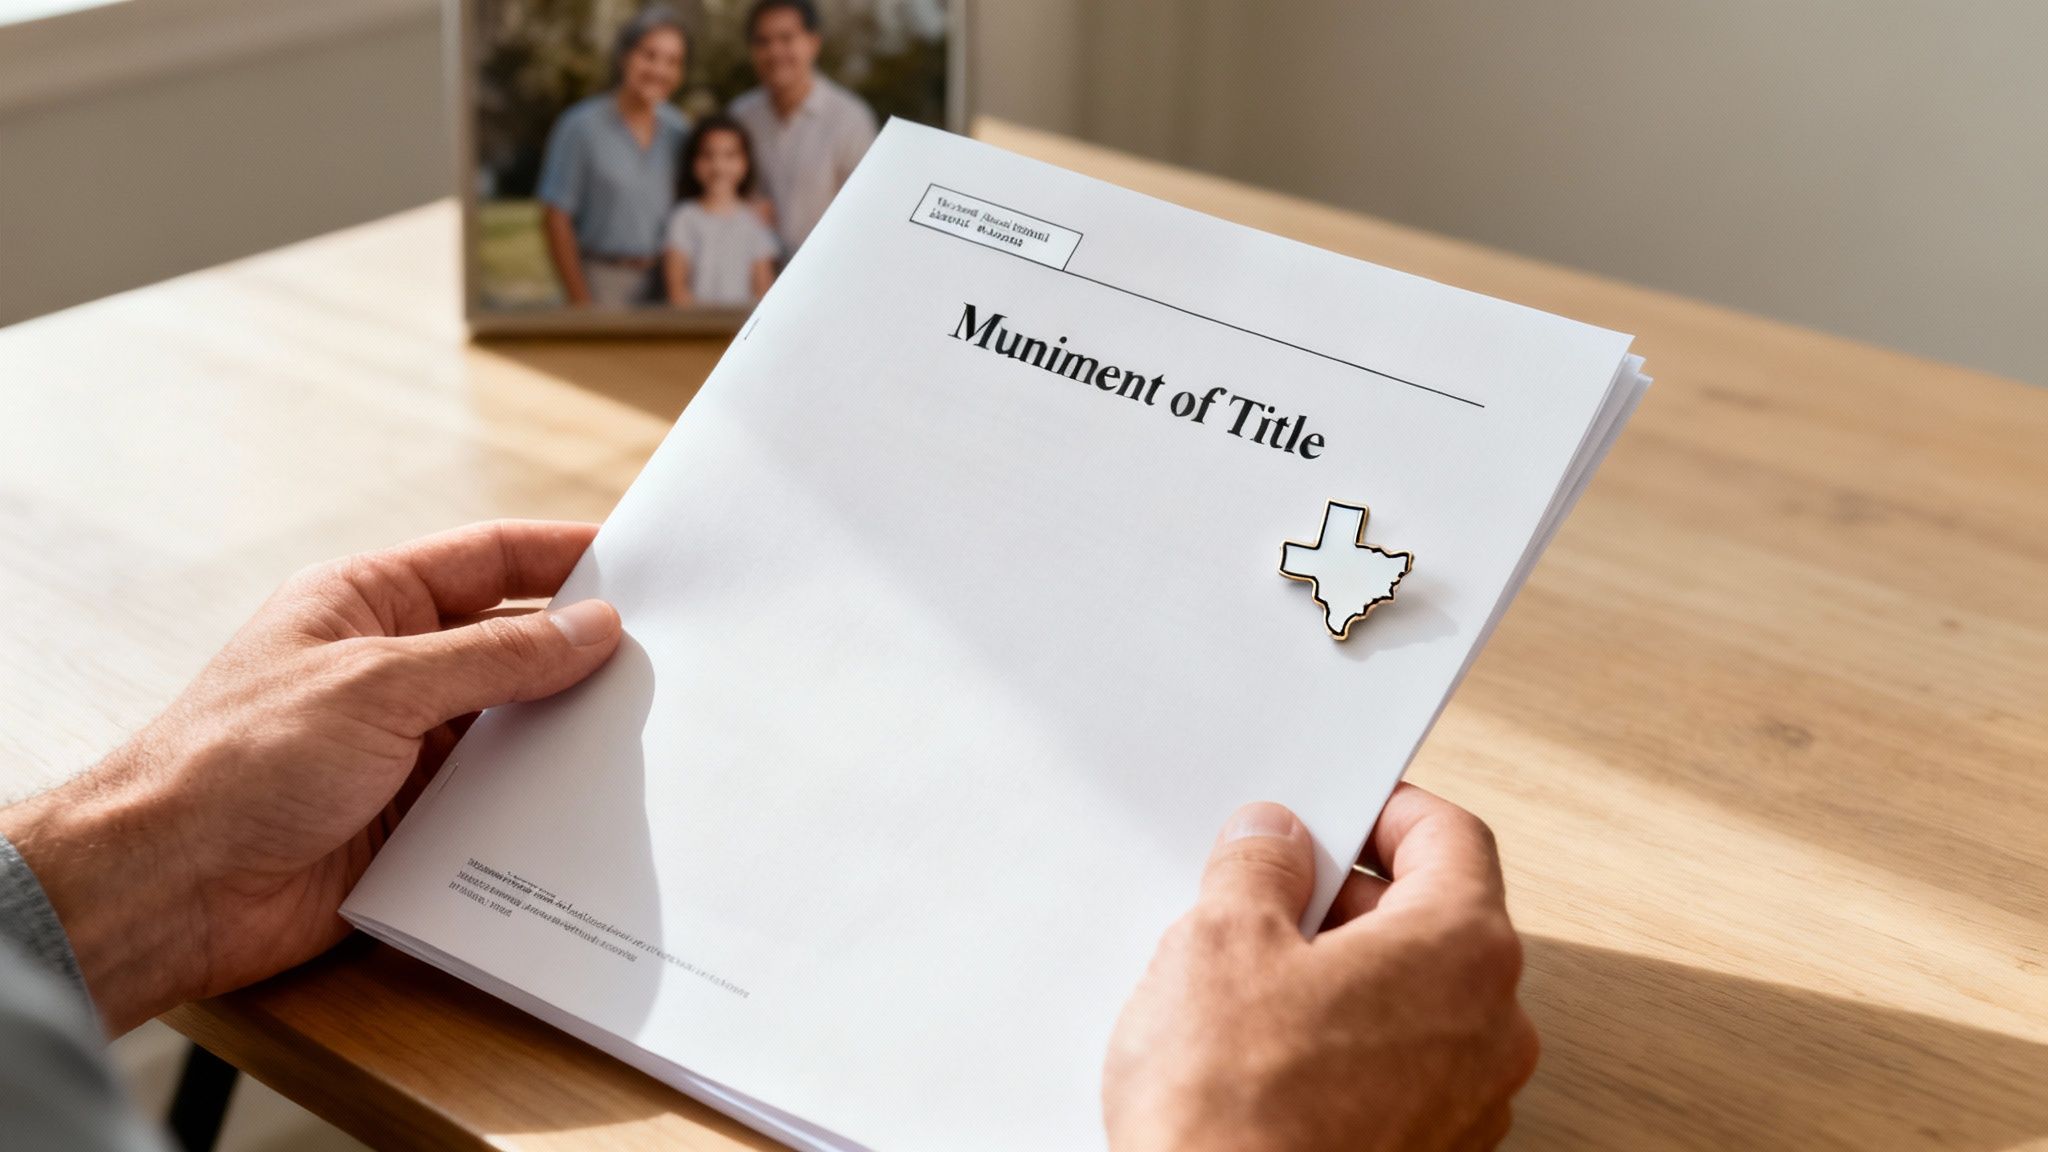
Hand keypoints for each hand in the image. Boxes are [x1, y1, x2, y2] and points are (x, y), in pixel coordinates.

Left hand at [0, 521, 621, 1033]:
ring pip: (510, 727)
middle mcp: (389, 667)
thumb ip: (494, 656)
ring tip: (648, 735)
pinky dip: (538, 804)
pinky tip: (592, 808)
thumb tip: (592, 627)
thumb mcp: (380, 683)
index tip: (642, 561)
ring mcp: (401, 745)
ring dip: (564, 735)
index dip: (564, 554)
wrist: (170, 888)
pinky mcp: (410, 819)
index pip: (486, 560)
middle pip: (508, 644)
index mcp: (367, 602)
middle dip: (580, 653)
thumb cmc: (239, 760)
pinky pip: (495, 802)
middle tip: (668, 658)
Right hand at [1103, 786, 1538, 1151]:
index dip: (1384, 811)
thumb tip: (1274, 841)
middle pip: (1435, 920)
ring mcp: (1468, 1104)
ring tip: (1252, 986)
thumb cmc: (1236, 1112)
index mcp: (1464, 950)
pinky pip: (1399, 1069)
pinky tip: (1268, 1056)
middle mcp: (1493, 1029)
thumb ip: (1259, 867)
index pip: (1452, 837)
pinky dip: (1347, 1045)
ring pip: (1415, 1000)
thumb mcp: (1221, 940)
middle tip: (1268, 896)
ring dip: (1346, 976)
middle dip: (1351, 899)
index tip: (1336, 811)